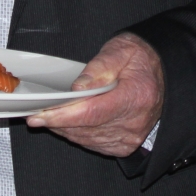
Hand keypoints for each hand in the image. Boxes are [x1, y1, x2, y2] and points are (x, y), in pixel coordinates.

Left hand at [26, 32, 163, 156]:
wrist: (161, 71)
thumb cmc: (139, 59)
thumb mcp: (120, 50)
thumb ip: (98, 68)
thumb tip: (77, 88)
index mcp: (136, 96)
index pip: (92, 113)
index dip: (62, 116)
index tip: (40, 115)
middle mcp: (135, 121)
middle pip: (86, 129)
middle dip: (57, 122)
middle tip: (35, 114)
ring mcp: (131, 136)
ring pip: (87, 140)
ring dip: (65, 130)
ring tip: (47, 117)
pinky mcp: (126, 144)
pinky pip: (94, 145)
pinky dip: (78, 135)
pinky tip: (68, 124)